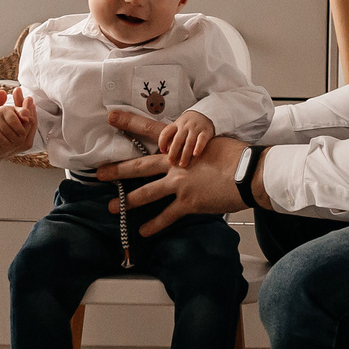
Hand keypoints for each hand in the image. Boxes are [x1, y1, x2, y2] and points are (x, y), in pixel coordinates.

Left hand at [97, 109, 245, 234]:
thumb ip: (195, 150)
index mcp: (180, 147)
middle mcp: (175, 164)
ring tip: (112, 208)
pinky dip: (154, 225)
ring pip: (146, 193)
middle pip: (139, 166)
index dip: (129, 122)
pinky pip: (166, 216)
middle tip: (99, 174)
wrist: (249, 173)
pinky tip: (143, 231)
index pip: (150, 130)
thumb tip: (190, 155)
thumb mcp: (212, 144)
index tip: (111, 117)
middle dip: (117, 171)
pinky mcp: (188, 202)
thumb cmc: (236, 156)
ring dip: (127, 202)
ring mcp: (180, 183)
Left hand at [163, 110, 217, 166]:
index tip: (162, 151)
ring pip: (189, 142)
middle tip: (171, 162)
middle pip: (177, 140)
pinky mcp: (206, 132)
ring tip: (182, 164)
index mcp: (176, 125)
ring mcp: (195, 129)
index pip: (166, 133)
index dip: (162, 142)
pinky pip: (202, 140)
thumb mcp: (178, 127)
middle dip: (173, 152)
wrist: (204, 114)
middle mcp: (185, 127)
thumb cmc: (188, 125)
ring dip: (185, 154)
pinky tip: (195, 154)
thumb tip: (164, 152)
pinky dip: (198, 147)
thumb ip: (171, 138)